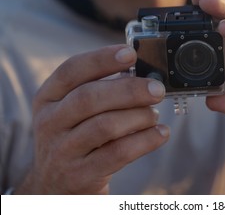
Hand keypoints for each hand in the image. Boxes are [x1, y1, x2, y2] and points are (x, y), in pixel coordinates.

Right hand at [17, 45, 169, 193]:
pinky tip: (161, 134)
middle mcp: (50, 122)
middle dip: (129, 90)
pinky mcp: (80, 175)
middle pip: (89, 97)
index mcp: (49, 98)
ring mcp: (62, 150)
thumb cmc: (76, 137)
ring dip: (139, 116)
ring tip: (154, 114)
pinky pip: (118, 153)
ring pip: (105, 126)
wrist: (56, 185)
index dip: (102, 59)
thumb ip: (102, 91)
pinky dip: (145, 141)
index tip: (131, 54)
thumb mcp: (75, 112)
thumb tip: (143, 75)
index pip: (71, 70)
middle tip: (157, 88)